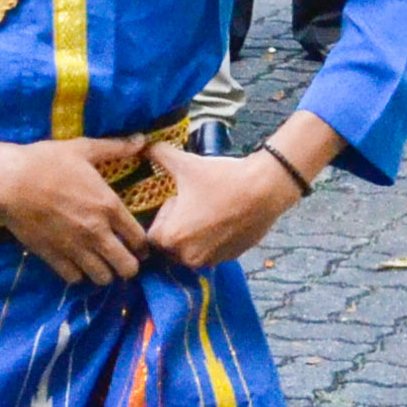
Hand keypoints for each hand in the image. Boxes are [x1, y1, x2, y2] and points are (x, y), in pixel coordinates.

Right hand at [0, 135, 151, 283]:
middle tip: (121, 258)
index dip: (142, 246)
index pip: (139, 240)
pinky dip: (78, 274)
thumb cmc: (46, 161)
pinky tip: (76, 263)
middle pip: (127, 267)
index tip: (138, 245)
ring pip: (102, 278)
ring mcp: (75, 248)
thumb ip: (115, 147)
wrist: (10, 180)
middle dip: (128, 266)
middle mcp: (96, 232)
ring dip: (104, 272)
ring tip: (99, 263)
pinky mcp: (53, 256)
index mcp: (108, 206)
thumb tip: (142, 139)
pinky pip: (75, 279)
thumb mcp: (83, 149)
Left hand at [145, 138, 303, 269]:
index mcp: (171, 238)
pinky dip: (213, 239)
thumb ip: (158, 155)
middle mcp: (188, 256)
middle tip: (192, 204)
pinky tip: (224, 217)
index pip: (153, 235)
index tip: (177, 200)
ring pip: (192, 250)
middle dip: (177, 227)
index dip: (164, 215)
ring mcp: (211, 260)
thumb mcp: (185, 163)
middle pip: (171, 245)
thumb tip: (142, 145)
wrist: (265, 189)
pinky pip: (212, 252)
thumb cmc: (222, 178)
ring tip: (209, 210)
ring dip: (194, 235)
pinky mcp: (230, 258)